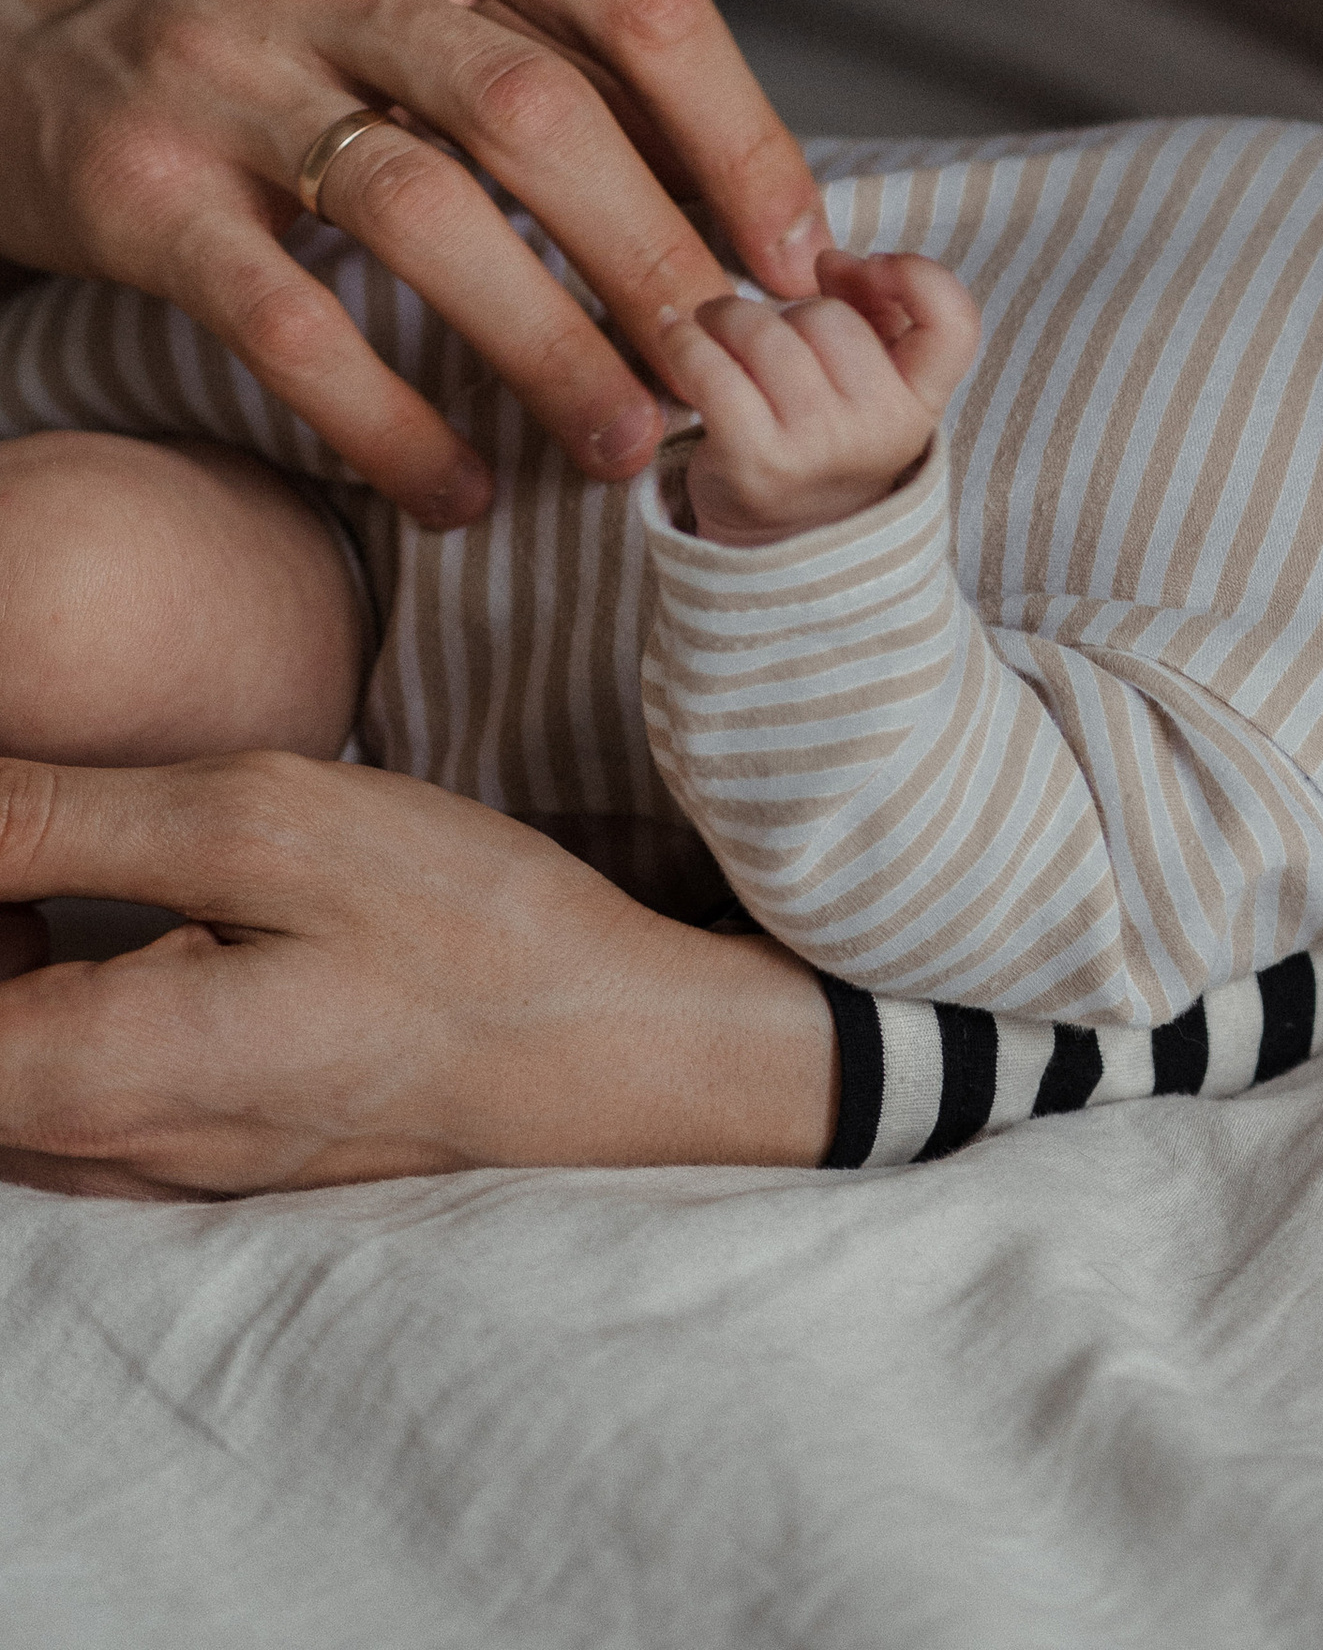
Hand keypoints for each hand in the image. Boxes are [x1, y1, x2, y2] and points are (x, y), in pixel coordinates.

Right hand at [0, 0, 832, 519]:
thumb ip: (540, 20)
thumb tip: (730, 176)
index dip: (741, 137)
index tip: (799, 255)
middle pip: (547, 114)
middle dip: (663, 262)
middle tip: (736, 373)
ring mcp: (225, 69)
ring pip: (431, 218)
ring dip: (551, 346)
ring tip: (627, 444)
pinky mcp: (138, 189)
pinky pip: (290, 323)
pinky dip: (390, 419)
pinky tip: (459, 487)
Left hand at [0, 752, 835, 1194]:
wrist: (610, 1052)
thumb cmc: (455, 930)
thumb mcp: (259, 827)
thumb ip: (58, 819)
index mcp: (85, 1074)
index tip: (30, 807)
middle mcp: (92, 1152)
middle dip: (1, 907)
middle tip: (53, 808)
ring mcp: (149, 1166)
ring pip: (13, 1063)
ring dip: (21, 954)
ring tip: (94, 846)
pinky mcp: (202, 1153)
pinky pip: (76, 1082)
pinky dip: (71, 993)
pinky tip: (164, 911)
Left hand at [663, 252, 979, 544]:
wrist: (780, 548)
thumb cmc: (824, 440)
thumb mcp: (870, 384)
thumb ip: (873, 312)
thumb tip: (831, 260)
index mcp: (920, 405)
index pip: (952, 324)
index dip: (916, 276)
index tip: (864, 265)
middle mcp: (880, 429)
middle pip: (828, 315)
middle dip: (789, 309)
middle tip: (768, 330)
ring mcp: (818, 447)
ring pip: (765, 331)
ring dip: (726, 317)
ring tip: (716, 329)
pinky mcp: (753, 460)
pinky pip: (710, 367)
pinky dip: (684, 340)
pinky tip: (677, 334)